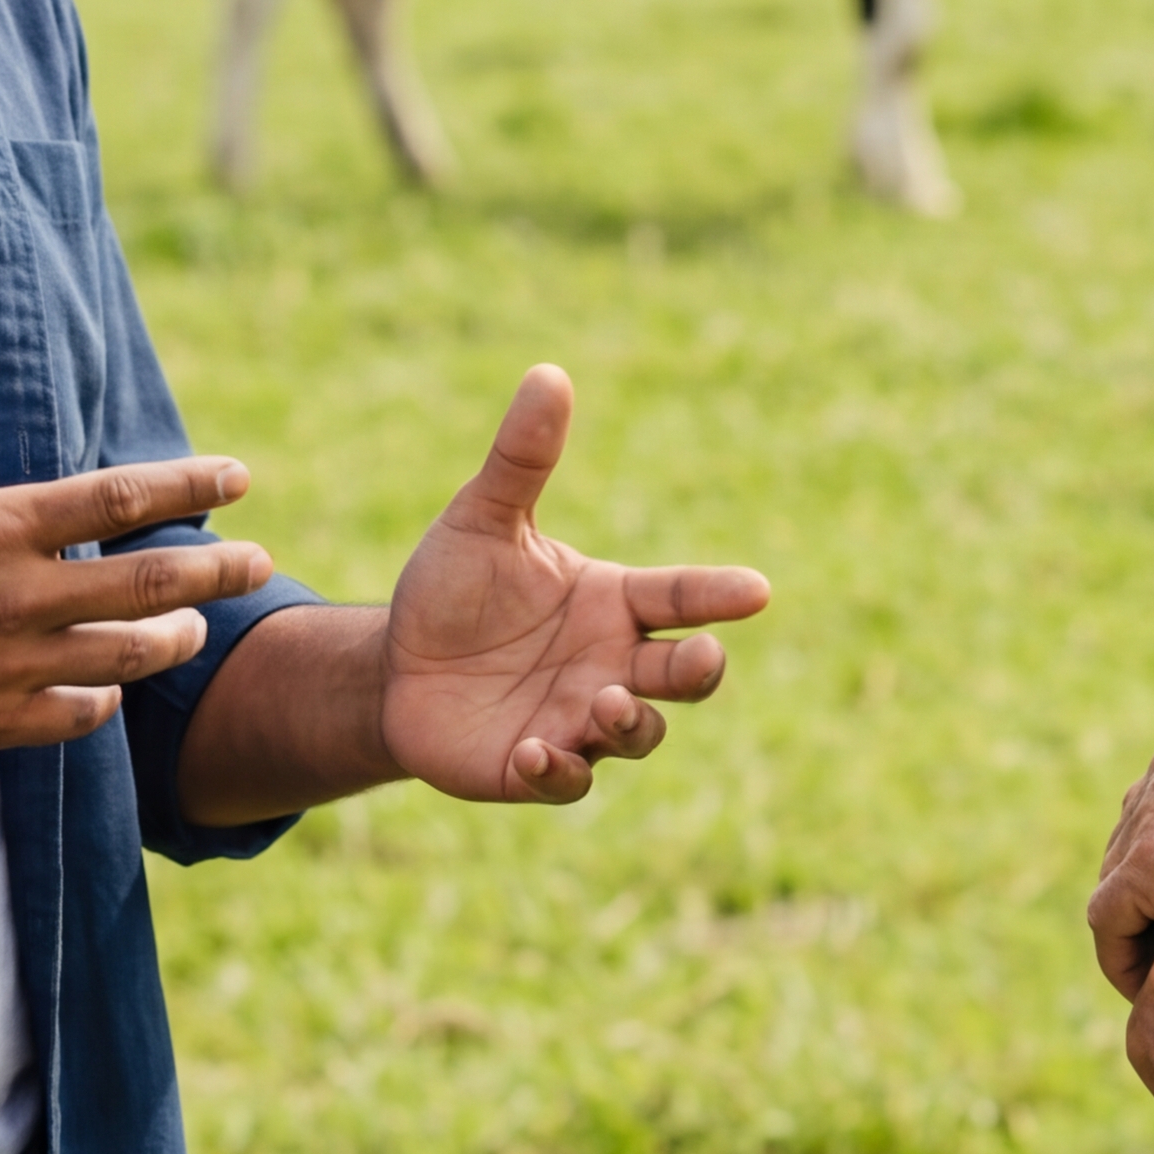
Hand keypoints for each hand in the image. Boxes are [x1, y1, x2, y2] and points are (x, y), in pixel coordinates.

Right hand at [0, 304, 278, 766]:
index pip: (119, 498)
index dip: (190, 486)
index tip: (238, 480)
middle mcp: (14, 599)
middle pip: (147, 583)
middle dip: (217, 571)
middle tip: (261, 564)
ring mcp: (5, 668)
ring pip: (123, 657)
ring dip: (171, 639)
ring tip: (194, 626)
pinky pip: (72, 717)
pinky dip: (102, 702)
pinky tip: (111, 691)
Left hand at [375, 366, 773, 802]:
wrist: (397, 666)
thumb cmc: (453, 590)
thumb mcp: (482, 520)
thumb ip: (521, 459)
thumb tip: (548, 373)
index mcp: (612, 602)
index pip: (680, 596)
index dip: (719, 593)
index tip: (757, 591)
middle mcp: (611, 664)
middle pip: (685, 675)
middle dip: (701, 669)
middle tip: (702, 657)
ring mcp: (580, 721)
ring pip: (639, 732)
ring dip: (633, 722)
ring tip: (605, 704)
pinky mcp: (538, 767)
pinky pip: (569, 780)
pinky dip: (561, 770)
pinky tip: (535, 750)